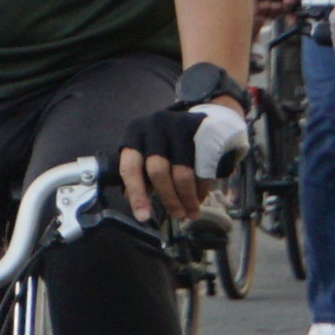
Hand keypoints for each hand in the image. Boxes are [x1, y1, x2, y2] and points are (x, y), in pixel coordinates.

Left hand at [118, 100, 246, 223]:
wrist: (203, 117)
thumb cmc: (169, 142)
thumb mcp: (149, 150)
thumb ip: (141, 172)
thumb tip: (137, 203)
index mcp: (135, 133)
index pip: (131, 167)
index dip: (136, 194)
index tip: (143, 217)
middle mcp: (154, 126)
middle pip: (157, 171)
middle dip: (168, 198)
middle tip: (177, 216)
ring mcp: (178, 126)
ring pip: (181, 173)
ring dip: (187, 198)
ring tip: (191, 212)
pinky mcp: (201, 131)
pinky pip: (200, 168)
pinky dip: (201, 188)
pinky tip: (201, 197)